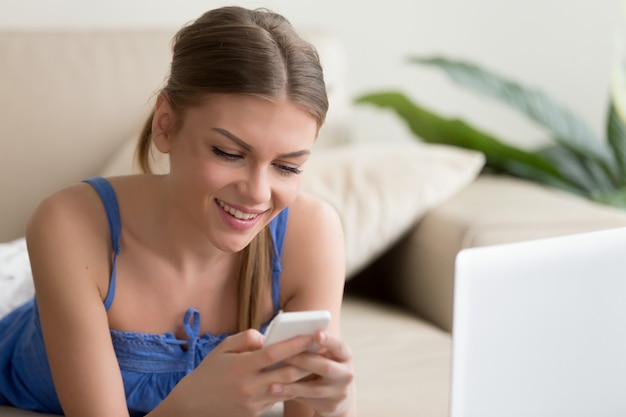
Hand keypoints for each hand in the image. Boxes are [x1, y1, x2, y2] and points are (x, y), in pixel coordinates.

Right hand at [164, 329, 316, 416]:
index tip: (311, 336)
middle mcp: (249, 386)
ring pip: (285, 389)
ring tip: (314, 364)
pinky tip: (295, 381)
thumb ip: (245, 339)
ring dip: (301, 377)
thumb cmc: (208, 373)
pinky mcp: (254, 414)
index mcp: (241, 367)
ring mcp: (252, 403)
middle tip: (321, 351)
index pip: (274, 354)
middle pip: (287, 374)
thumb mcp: (222, 349)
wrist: (192, 406)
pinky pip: (276, 399)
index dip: (295, 344)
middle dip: (307, 362)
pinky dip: (287, 389)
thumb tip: (265, 337)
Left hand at [273, 332, 355, 416]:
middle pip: (325, 367)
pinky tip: (278, 394)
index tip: (317, 334)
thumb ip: (313, 348)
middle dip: (303, 361)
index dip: (329, 340)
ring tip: (272, 385)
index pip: (339, 346)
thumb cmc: (324, 367)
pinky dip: (292, 396)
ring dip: (292, 386)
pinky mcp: (331, 406)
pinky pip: (308, 400)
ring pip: (314, 389)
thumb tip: (289, 339)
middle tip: (284, 357)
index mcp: (345, 356)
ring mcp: (340, 392)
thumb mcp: (325, 356)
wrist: (337, 393)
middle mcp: (346, 374)